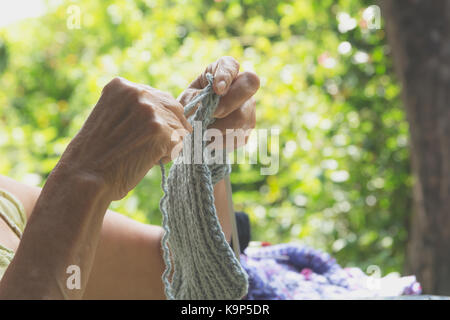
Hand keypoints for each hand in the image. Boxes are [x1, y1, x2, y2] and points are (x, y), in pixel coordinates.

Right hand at [56, 77, 191, 200]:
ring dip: (168, 144)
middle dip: (169, 130)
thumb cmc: (97, 157)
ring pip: (179, 127)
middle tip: (149, 147)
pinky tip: (149, 161)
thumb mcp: (112, 119)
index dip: (159, 119)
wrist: (84, 179)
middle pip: (174, 108)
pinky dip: (169, 156)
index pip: (159, 97)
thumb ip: (135, 111)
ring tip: (144, 155)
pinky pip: (181, 143)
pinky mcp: (159, 130)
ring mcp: (148, 110)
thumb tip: (169, 114)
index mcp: (121, 86)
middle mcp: (136, 92)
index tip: (147, 135)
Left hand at [178, 56, 259, 150]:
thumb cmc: (191, 105)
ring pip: (242, 116)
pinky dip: (221, 141)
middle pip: (247, 87)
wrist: (195, 128)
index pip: (230, 66)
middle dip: (228, 104)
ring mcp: (249, 106)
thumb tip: (212, 107)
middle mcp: (242, 85)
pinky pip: (238, 135)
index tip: (217, 90)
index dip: (226, 76)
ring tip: (203, 132)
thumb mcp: (188, 99)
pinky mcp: (248, 126)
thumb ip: (197, 98)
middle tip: (211, 115)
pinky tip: (211, 140)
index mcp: (223, 70)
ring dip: (219, 128)